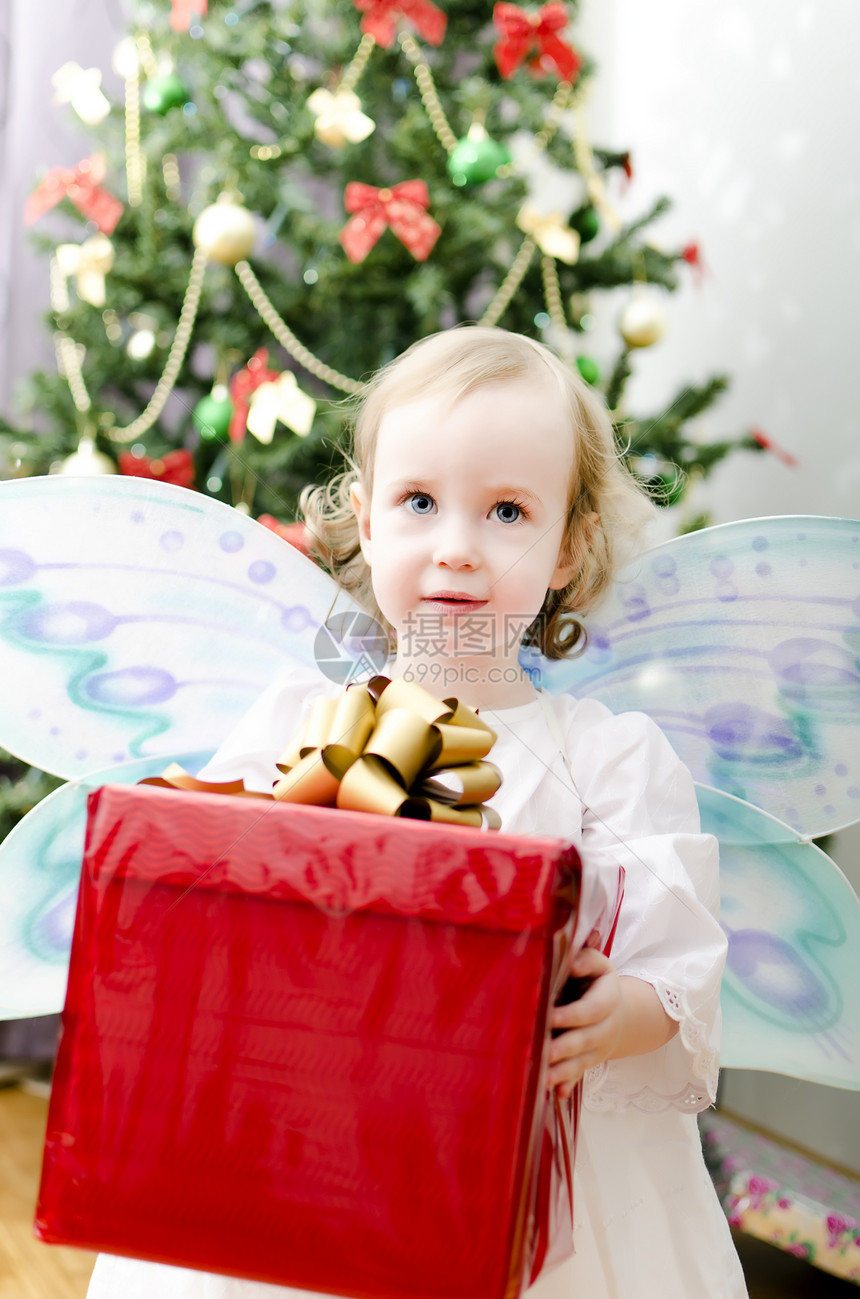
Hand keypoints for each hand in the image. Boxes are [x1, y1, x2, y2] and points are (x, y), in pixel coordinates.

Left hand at [547, 947, 623, 1098]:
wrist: (616, 1011)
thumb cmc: (596, 982)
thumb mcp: (599, 965)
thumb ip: (586, 959)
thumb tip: (572, 963)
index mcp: (608, 1001)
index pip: (591, 1010)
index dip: (572, 1015)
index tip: (550, 1016)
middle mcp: (605, 1028)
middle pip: (586, 1040)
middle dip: (565, 1048)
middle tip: (545, 1052)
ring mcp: (598, 1048)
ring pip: (582, 1062)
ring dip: (563, 1072)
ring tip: (543, 1080)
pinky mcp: (588, 1061)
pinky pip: (579, 1074)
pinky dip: (568, 1084)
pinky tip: (557, 1094)